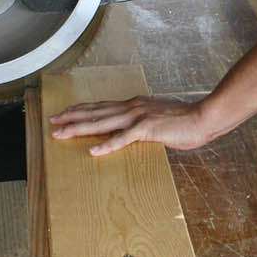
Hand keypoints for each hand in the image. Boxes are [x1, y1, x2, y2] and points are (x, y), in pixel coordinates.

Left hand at [48, 95, 214, 155]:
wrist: (204, 117)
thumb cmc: (185, 121)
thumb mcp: (158, 119)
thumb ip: (143, 123)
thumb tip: (133, 131)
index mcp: (134, 105)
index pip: (101, 106)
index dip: (81, 109)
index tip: (65, 112)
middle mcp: (132, 107)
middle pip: (95, 113)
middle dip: (71, 117)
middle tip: (52, 121)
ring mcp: (138, 117)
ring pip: (102, 123)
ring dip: (79, 128)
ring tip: (61, 133)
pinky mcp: (147, 129)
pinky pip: (123, 139)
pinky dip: (107, 145)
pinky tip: (93, 151)